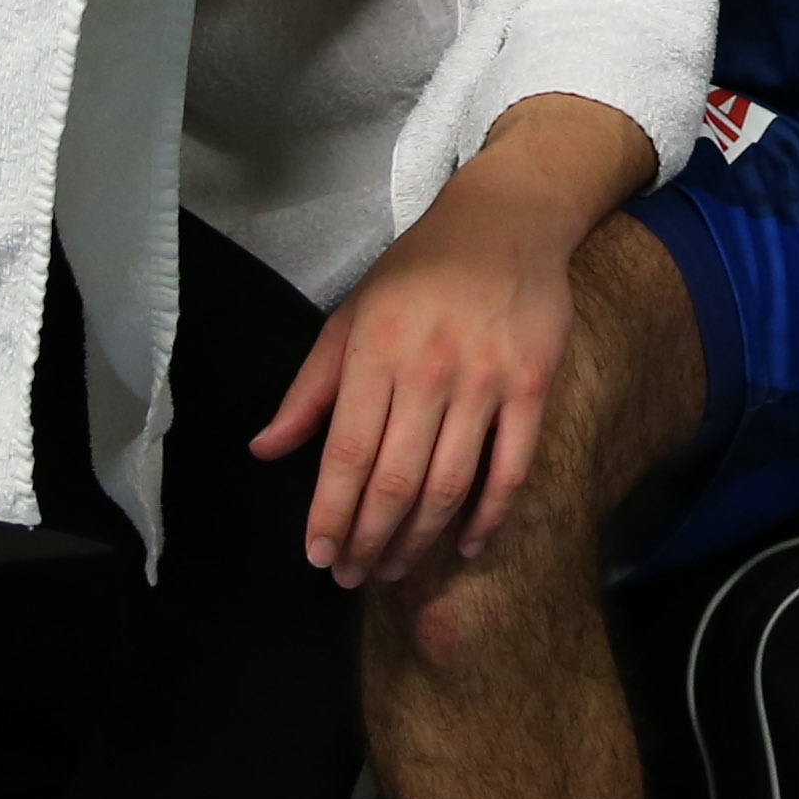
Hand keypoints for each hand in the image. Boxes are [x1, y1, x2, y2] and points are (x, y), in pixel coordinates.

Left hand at [252, 189, 572, 584]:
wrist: (507, 221)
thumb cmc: (418, 269)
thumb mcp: (351, 315)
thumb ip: (310, 388)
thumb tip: (266, 449)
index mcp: (375, 351)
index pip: (346, 454)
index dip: (331, 515)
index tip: (318, 557)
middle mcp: (430, 370)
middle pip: (395, 481)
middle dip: (368, 541)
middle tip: (353, 577)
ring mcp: (486, 381)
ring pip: (449, 484)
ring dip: (418, 539)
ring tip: (394, 569)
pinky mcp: (533, 386)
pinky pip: (512, 468)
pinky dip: (490, 516)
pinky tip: (467, 544)